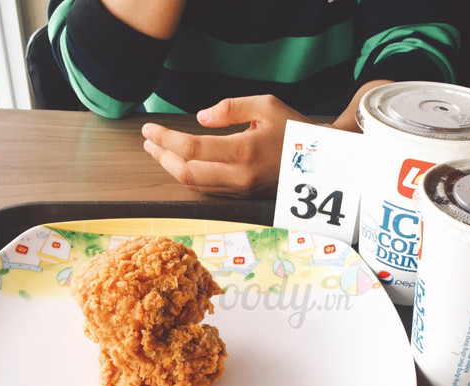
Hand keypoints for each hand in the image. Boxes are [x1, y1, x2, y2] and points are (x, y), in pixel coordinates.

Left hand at [142, 95, 312, 197]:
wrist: (321, 161)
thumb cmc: (294, 129)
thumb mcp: (265, 105)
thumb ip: (229, 108)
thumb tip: (200, 119)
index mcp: (244, 151)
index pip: (192, 148)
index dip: (165, 139)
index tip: (148, 129)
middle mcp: (240, 176)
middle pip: (188, 173)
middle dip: (162, 157)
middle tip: (147, 141)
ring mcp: (242, 190)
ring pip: (196, 185)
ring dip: (172, 168)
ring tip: (158, 151)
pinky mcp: (243, 196)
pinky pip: (208, 189)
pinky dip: (189, 175)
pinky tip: (180, 163)